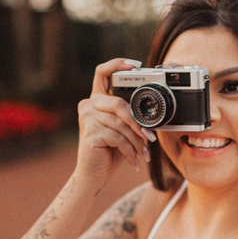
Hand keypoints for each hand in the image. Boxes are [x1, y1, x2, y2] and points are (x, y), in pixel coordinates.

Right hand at [75, 58, 156, 186]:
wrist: (94, 174)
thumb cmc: (110, 150)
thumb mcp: (123, 129)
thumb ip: (130, 116)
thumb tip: (151, 113)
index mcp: (97, 99)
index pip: (102, 73)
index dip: (117, 64)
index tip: (135, 65)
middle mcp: (88, 104)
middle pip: (118, 103)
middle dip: (137, 123)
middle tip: (150, 137)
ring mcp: (86, 117)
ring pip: (121, 124)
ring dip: (136, 142)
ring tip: (142, 154)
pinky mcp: (89, 132)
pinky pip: (117, 137)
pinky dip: (129, 150)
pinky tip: (132, 160)